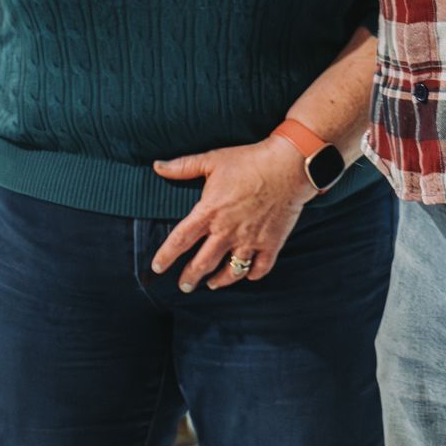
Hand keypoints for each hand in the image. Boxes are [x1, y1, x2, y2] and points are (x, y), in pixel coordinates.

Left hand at [150, 138, 310, 290]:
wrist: (288, 165)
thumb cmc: (249, 160)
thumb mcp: (213, 160)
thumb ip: (183, 166)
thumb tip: (157, 166)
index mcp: (209, 212)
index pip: (180, 240)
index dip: (165, 256)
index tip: (157, 267)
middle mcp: (227, 231)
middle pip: (202, 263)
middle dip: (190, 278)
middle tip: (184, 286)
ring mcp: (250, 240)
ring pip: (231, 271)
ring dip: (219, 281)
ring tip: (212, 284)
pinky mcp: (271, 242)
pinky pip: (260, 268)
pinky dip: (252, 274)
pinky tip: (247, 275)